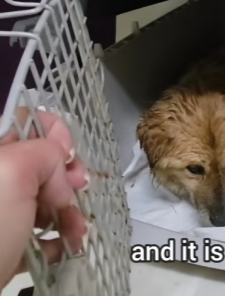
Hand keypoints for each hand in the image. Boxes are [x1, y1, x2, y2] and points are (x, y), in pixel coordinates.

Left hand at [0, 108, 88, 289]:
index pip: (24, 120)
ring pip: (41, 196)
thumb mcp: (11, 175)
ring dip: (67, 211)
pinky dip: (56, 236)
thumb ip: (43, 152)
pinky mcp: (1, 240)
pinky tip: (63, 246)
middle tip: (74, 192)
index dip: (53, 132)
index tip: (67, 156)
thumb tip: (60, 164)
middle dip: (65, 177)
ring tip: (76, 230)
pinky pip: (35, 228)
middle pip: (39, 160)